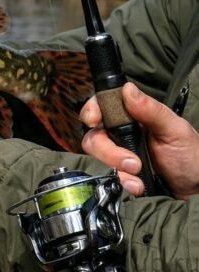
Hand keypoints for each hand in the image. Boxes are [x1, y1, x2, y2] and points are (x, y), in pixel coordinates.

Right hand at [80, 82, 198, 198]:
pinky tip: (136, 186)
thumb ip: (151, 110)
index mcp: (133, 117)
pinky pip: (103, 175)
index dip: (92, 111)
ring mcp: (116, 154)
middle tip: (133, 163)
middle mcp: (120, 134)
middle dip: (108, 150)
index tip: (94, 121)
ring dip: (115, 168)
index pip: (101, 106)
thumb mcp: (175, 131)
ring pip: (95, 156)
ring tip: (138, 178)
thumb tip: (127, 89)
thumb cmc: (190, 157)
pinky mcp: (116, 174)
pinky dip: (120, 182)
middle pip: (94, 134)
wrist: (194, 191)